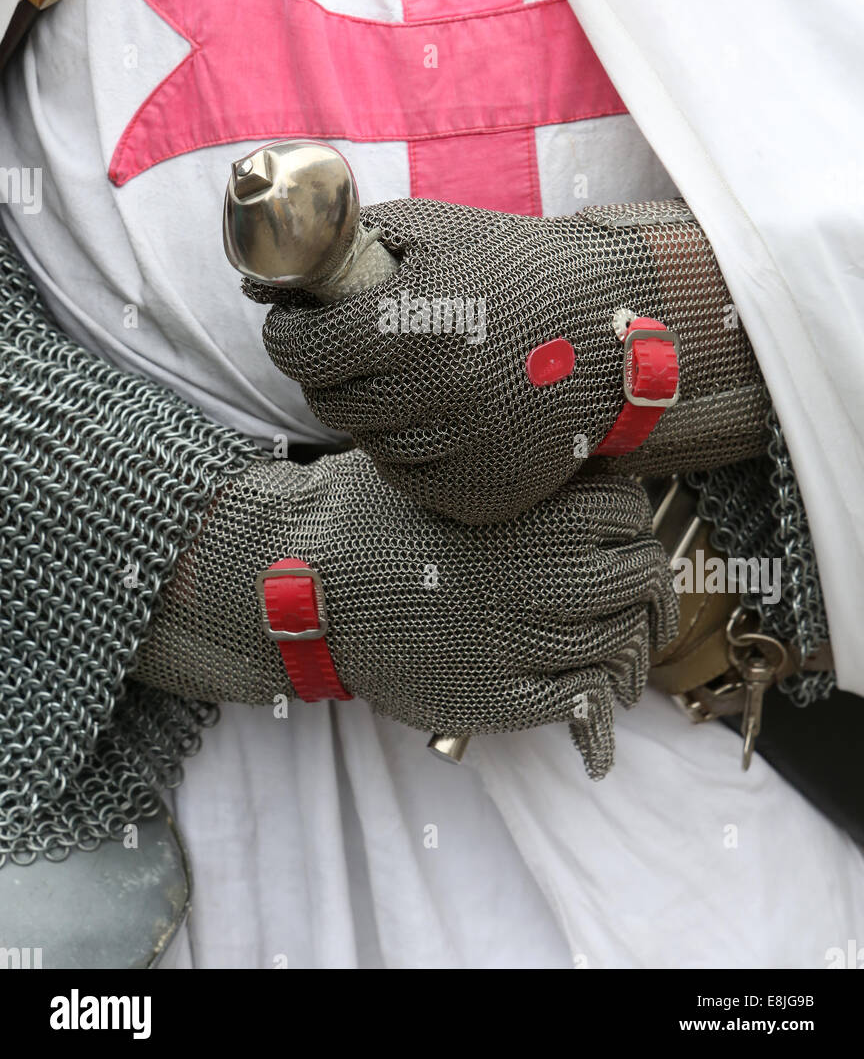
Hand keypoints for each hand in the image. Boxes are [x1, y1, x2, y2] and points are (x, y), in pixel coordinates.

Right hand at [136, 450, 674, 778]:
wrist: (303, 586)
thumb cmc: (365, 516)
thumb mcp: (441, 469)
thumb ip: (510, 471)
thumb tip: (571, 462)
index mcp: (530, 514)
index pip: (628, 508)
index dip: (626, 515)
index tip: (614, 525)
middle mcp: (540, 576)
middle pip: (640, 574)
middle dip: (641, 575)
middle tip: (628, 582)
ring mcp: (523, 642)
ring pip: (619, 638)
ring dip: (628, 634)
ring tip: (617, 631)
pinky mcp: (500, 699)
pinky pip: (580, 696)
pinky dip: (597, 687)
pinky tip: (588, 677)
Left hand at [251, 198, 765, 522]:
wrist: (611, 324)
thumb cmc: (511, 267)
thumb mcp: (432, 231)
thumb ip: (348, 248)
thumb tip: (265, 279)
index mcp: (416, 319)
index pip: (301, 349)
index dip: (288, 333)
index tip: (295, 324)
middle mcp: (439, 389)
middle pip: (329, 401)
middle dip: (329, 372)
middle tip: (356, 351)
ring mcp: (466, 448)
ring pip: (368, 443)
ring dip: (372, 413)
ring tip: (411, 378)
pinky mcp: (487, 491)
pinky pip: (410, 480)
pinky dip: (411, 452)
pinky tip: (443, 415)